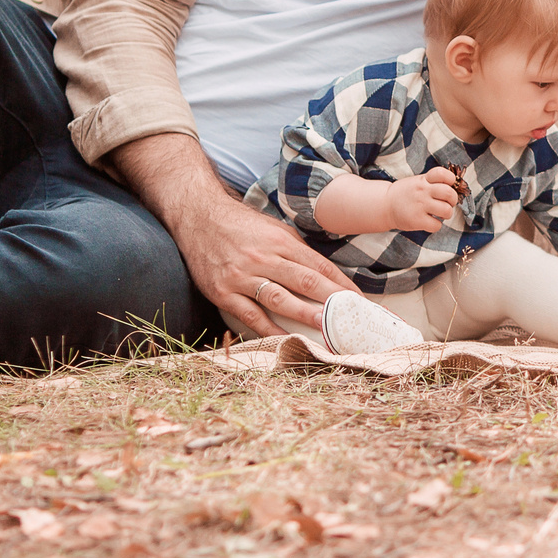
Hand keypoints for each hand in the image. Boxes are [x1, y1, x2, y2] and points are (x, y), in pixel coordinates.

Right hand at [106, 133, 355, 337]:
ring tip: (326, 331)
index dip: (340, 284)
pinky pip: (250, 315)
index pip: (317, 265)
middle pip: (304, 282)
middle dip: (331, 302)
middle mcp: (264, 257)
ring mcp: (242, 276)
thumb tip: (322, 273)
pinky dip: (268, 329)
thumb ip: (295, 250)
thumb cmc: (240, 225)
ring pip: (279, 299)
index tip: (359, 300)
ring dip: (305, 316)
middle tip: (352, 319)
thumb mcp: (272, 229)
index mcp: (280, 241)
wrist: (198, 217)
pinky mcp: (223, 292)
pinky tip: (285, 340)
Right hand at [384, 166, 462, 231]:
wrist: (384, 205)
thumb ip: (433, 182)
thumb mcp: (417, 181)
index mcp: (423, 179)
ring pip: (446, 210)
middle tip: (447, 203)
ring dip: (447, 214)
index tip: (448, 185)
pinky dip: (436, 225)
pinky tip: (430, 222)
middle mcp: (422, 191)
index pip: (443, 174)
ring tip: (440, 214)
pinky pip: (437, 225)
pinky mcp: (417, 220)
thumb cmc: (405, 193)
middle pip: (449, 193)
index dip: (451, 180)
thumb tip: (453, 188)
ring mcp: (420, 205)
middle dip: (453, 200)